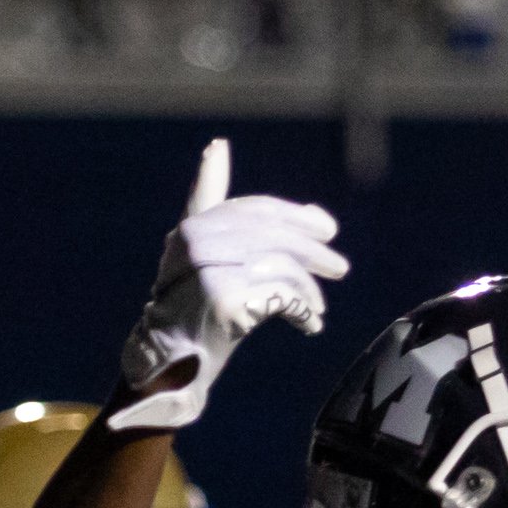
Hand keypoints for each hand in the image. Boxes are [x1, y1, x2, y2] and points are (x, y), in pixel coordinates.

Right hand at [109, 138, 345, 436]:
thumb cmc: (186, 302)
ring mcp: (211, 272)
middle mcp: (198, 244)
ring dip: (308, 288)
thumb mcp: (195, 248)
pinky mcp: (226, 302)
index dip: (295, 216)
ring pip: (282, 267)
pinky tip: (310, 322)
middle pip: (274, 237)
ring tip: (319, 306)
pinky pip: (281, 297)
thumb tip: (217, 146)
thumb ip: (210, 201)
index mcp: (193, 227)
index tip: (326, 227)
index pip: (255, 210)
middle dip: (313, 251)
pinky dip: (302, 309)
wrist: (166, 361)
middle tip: (340, 267)